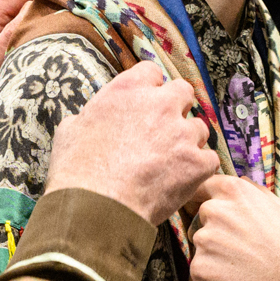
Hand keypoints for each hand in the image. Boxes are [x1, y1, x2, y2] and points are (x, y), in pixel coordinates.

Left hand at [0, 0, 76, 127]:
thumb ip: (13, 33)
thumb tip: (38, 6)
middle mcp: (2, 22)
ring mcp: (12, 35)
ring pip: (41, 14)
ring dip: (62, 10)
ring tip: (87, 8)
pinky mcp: (21, 50)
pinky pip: (42, 32)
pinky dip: (59, 28)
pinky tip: (75, 31)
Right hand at [49, 65, 217, 225]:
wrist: (96, 208)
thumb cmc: (76, 172)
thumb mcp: (70, 130)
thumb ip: (90, 116)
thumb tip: (88, 119)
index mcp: (128, 89)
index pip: (151, 72)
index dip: (150, 89)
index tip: (145, 105)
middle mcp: (160, 104)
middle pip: (183, 93)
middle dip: (176, 109)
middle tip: (163, 132)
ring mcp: (181, 133)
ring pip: (198, 128)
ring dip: (188, 142)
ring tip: (170, 163)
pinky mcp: (196, 163)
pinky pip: (209, 160)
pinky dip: (198, 170)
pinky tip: (181, 181)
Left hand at [185, 175, 279, 280]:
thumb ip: (254, 193)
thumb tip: (241, 182)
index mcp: (232, 191)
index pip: (200, 189)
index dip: (204, 203)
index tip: (211, 216)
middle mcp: (213, 211)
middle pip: (198, 222)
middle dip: (213, 236)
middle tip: (240, 253)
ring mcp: (204, 241)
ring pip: (199, 251)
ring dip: (213, 261)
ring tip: (243, 272)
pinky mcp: (199, 270)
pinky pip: (197, 277)